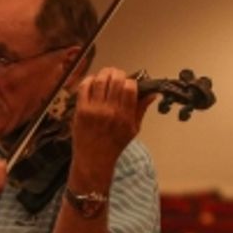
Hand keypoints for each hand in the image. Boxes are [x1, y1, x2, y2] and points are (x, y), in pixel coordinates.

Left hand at [69, 67, 154, 184]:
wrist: (94, 159)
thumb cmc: (114, 145)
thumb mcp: (133, 129)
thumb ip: (141, 109)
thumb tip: (152, 94)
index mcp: (125, 116)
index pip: (130, 87)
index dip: (131, 81)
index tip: (129, 83)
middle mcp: (110, 111)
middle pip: (115, 80)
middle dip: (118, 73)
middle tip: (118, 76)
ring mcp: (94, 110)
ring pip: (99, 80)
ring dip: (104, 73)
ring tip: (107, 75)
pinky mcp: (81, 110)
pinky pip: (83, 88)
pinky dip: (89, 80)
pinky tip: (93, 81)